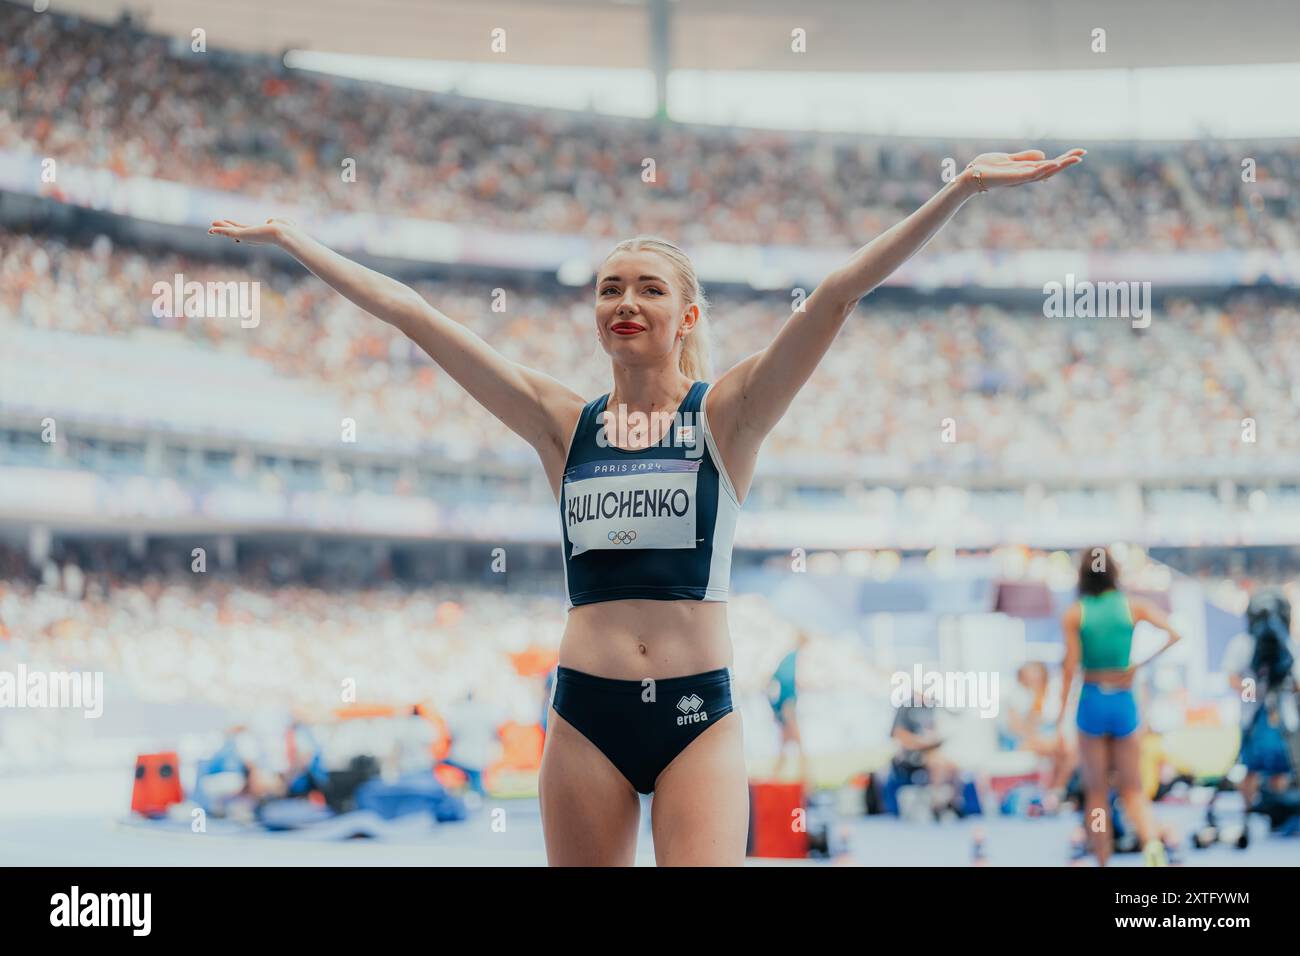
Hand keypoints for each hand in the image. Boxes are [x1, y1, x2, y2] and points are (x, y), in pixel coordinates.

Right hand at [208, 217, 294, 245]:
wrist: (284, 234)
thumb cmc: (287, 229)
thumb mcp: (281, 222)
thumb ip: (276, 221)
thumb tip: (270, 221)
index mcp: (259, 233)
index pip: (244, 230)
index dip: (235, 227)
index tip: (229, 227)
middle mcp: (251, 236)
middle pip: (234, 232)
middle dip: (224, 230)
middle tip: (213, 229)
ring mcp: (246, 237)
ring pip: (230, 232)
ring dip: (220, 229)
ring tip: (210, 229)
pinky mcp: (243, 235)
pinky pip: (228, 232)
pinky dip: (219, 231)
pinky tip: (211, 230)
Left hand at [962, 148, 1084, 191]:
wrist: (970, 175)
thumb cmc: (986, 168)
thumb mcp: (1009, 158)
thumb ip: (1024, 157)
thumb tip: (1043, 154)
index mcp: (1026, 170)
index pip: (1049, 164)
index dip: (1063, 159)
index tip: (1078, 152)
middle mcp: (1026, 176)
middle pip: (1051, 169)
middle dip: (1067, 161)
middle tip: (1083, 153)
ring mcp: (1021, 178)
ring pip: (1045, 172)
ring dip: (1061, 165)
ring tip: (1076, 158)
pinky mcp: (1014, 178)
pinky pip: (1032, 174)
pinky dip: (1044, 169)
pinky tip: (1054, 163)